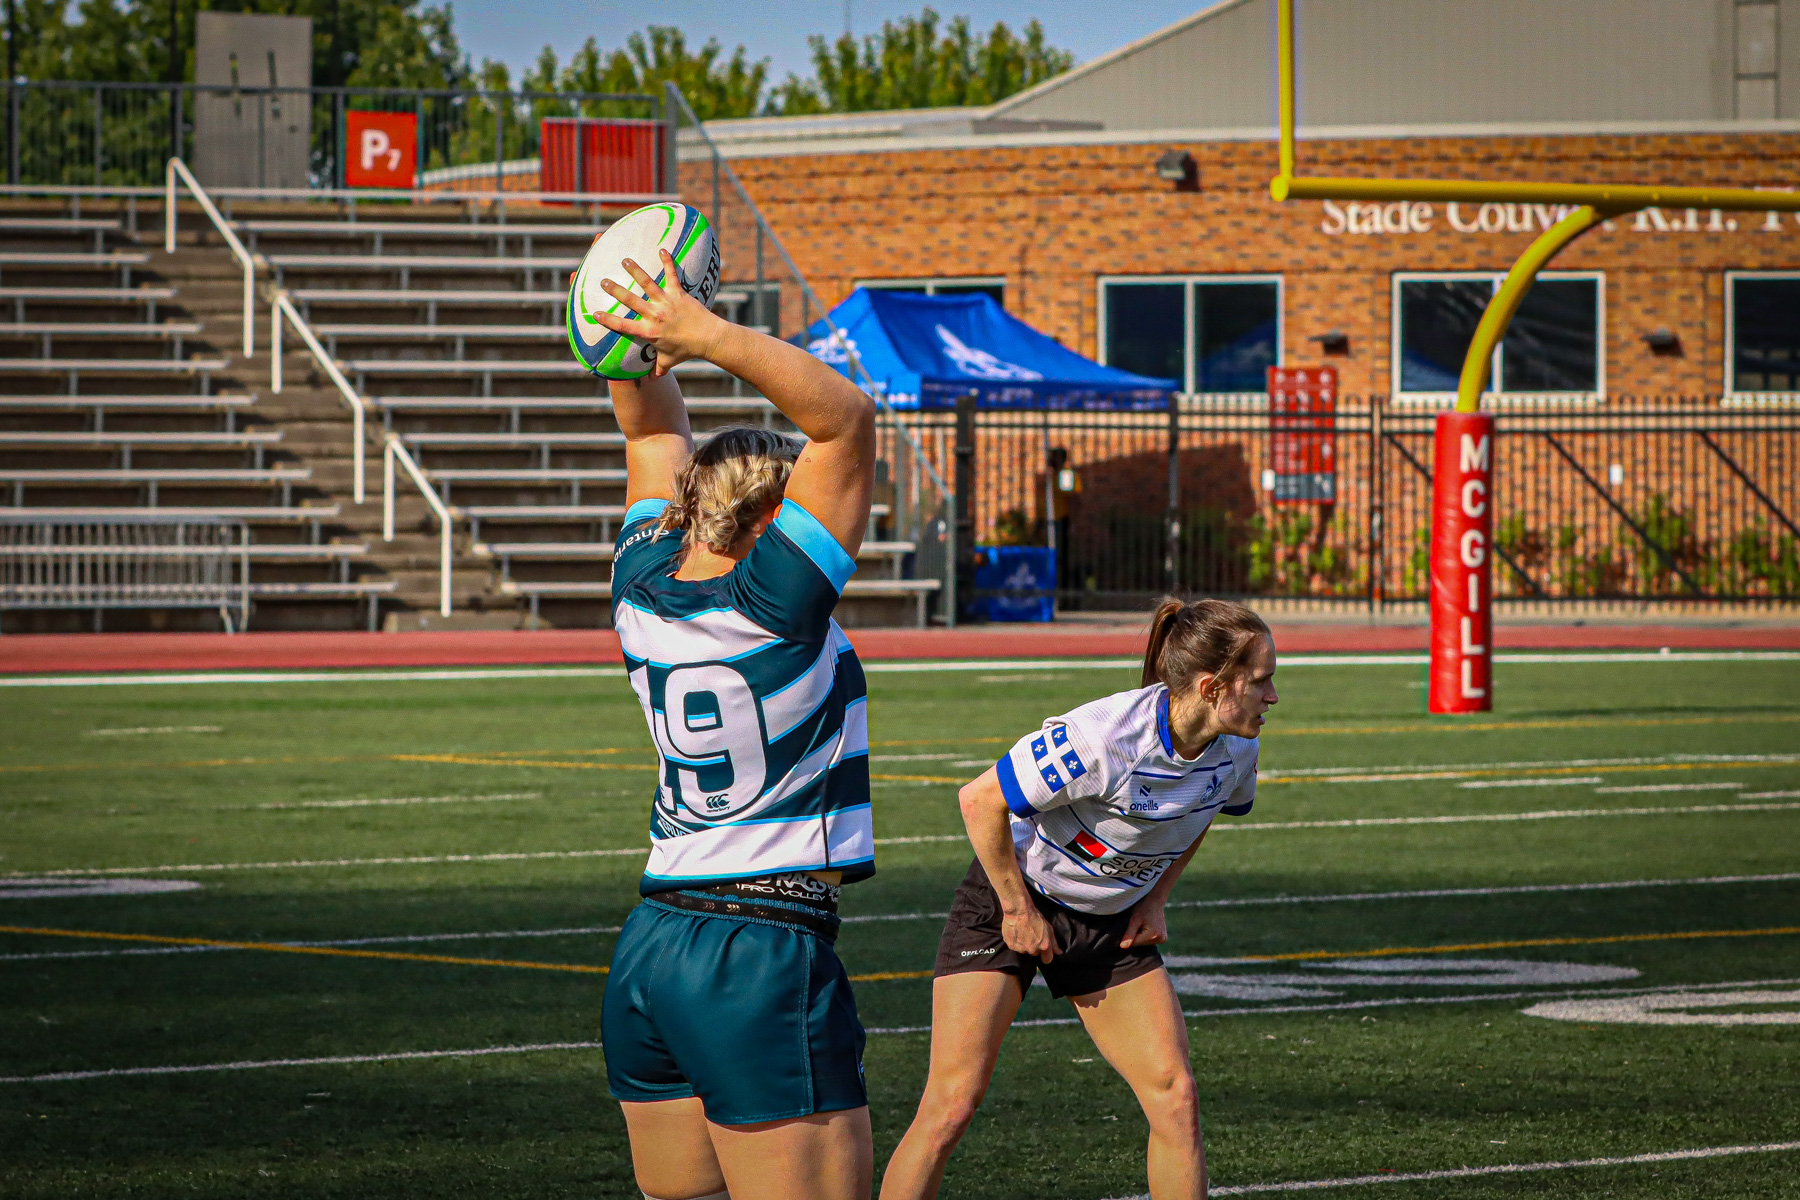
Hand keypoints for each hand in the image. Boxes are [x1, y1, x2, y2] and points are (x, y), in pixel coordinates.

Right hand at [592, 249, 724, 376]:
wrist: (709, 339)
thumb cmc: (688, 350)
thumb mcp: (670, 361)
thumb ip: (658, 368)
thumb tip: (652, 380)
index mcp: (649, 332)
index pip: (623, 325)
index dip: (607, 320)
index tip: (594, 313)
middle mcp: (654, 315)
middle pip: (630, 300)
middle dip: (615, 290)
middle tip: (602, 281)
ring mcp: (666, 302)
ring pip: (647, 284)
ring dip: (635, 271)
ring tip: (625, 260)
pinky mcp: (679, 293)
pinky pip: (671, 275)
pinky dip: (667, 262)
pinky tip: (662, 249)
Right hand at [1001, 905, 1058, 963]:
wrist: (1018, 911)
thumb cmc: (1034, 917)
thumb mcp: (1048, 928)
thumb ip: (1054, 943)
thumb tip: (1059, 952)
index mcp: (1044, 945)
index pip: (1047, 960)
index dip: (1046, 955)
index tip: (1044, 952)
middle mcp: (1033, 949)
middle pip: (1035, 953)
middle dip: (1034, 947)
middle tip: (1032, 936)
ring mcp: (1021, 949)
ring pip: (1024, 951)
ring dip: (1024, 945)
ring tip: (1023, 933)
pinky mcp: (1012, 946)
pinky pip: (1015, 948)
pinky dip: (1016, 942)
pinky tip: (1017, 933)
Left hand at [1119, 897, 1167, 948]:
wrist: (1155, 901)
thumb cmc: (1143, 907)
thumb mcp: (1134, 919)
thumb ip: (1129, 934)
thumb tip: (1123, 947)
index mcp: (1154, 935)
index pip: (1134, 943)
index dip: (1130, 935)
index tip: (1132, 925)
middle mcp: (1161, 939)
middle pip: (1140, 944)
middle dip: (1136, 935)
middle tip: (1138, 923)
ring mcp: (1163, 939)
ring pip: (1144, 943)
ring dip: (1140, 936)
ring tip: (1143, 924)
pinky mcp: (1163, 938)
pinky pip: (1149, 941)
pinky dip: (1146, 936)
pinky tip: (1147, 926)